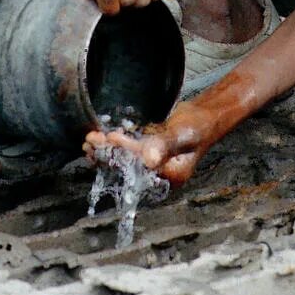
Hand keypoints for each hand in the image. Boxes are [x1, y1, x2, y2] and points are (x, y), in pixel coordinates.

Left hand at [83, 112, 208, 187]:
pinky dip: (114, 145)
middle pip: (126, 168)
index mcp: (169, 177)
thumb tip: (148, 159)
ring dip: (106, 151)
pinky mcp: (145, 153)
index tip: (110, 138)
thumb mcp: (183, 136)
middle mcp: (157, 174)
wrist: (205, 117)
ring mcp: (150, 164)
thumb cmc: (199, 126)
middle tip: (89, 142)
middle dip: (107, 155)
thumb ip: (165, 146)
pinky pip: (126, 152)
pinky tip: (101, 138)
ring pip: (123, 160)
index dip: (122, 153)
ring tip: (89, 140)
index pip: (138, 168)